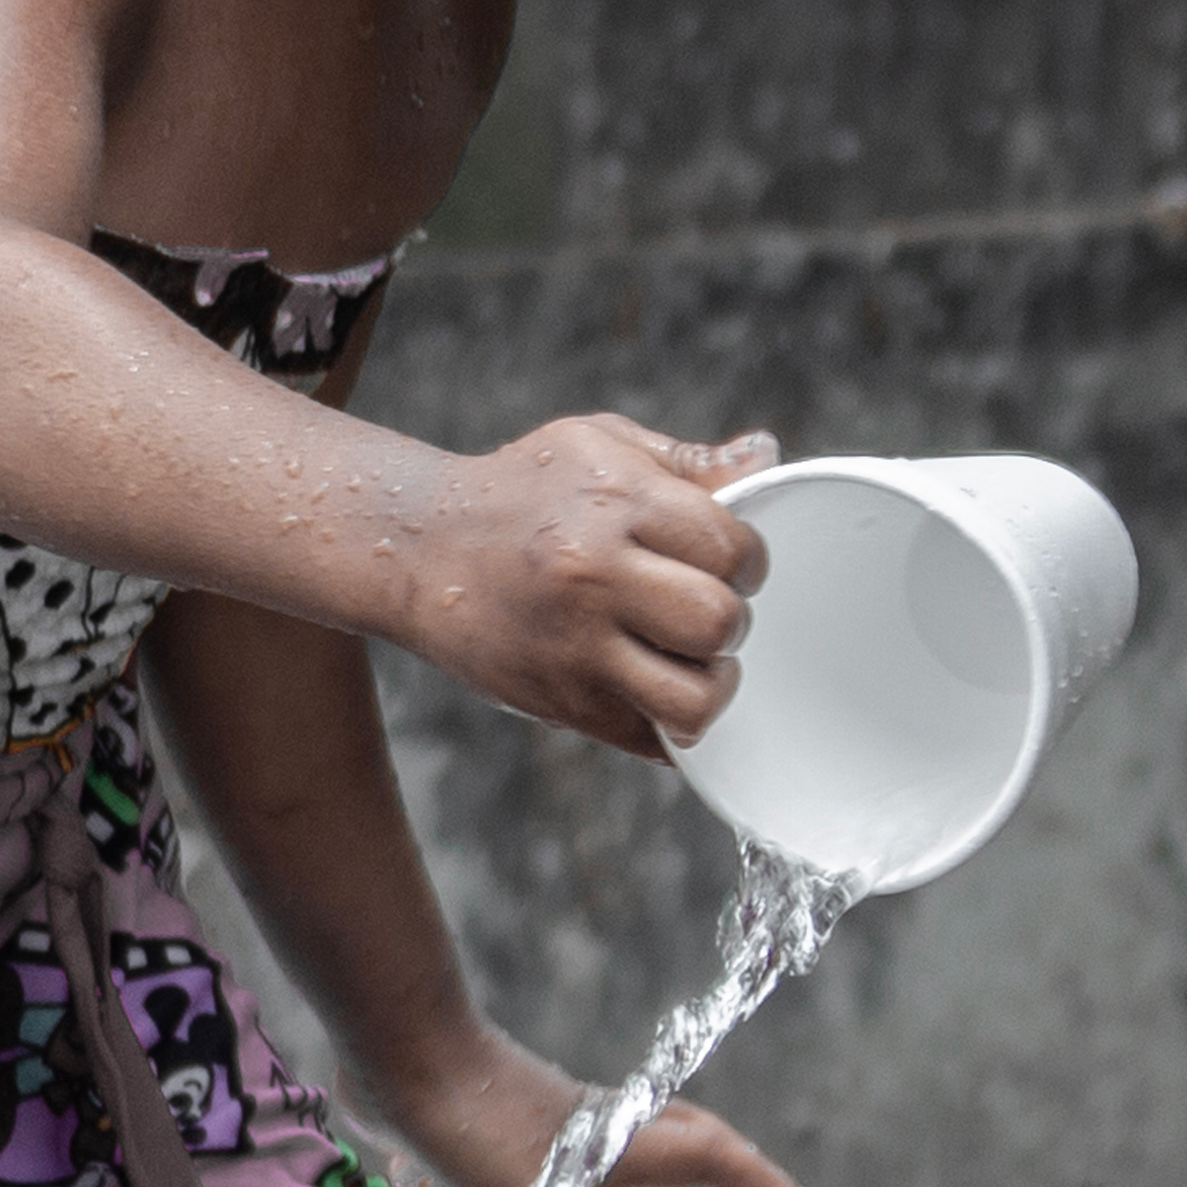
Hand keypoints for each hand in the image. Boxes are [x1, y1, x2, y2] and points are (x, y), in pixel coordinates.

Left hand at [377, 1024, 817, 1186]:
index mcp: (614, 1138)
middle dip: (728, 1160)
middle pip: (680, 1131)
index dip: (762, 1184)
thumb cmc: (468, 1116)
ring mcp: (539, 1117)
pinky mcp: (487, 1119)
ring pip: (613, 1137)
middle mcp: (588, 1123)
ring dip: (646, 1158)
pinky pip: (538, 1147)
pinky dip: (554, 1171)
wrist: (397, 1044)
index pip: (711, 1156)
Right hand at [395, 419, 776, 756]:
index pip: (731, 548)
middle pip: (719, 623)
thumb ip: (686, 460)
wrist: (418, 550)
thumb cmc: (520, 491)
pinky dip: (668, 722)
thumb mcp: (596, 446)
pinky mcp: (561, 704)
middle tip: (702, 611)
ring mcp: (575, 649)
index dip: (745, 560)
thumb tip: (768, 457)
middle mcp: (594, 577)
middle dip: (729, 621)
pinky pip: (653, 741)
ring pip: (696, 700)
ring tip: (688, 659)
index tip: (724, 563)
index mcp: (615, 504)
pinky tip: (651, 686)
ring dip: (710, 683)